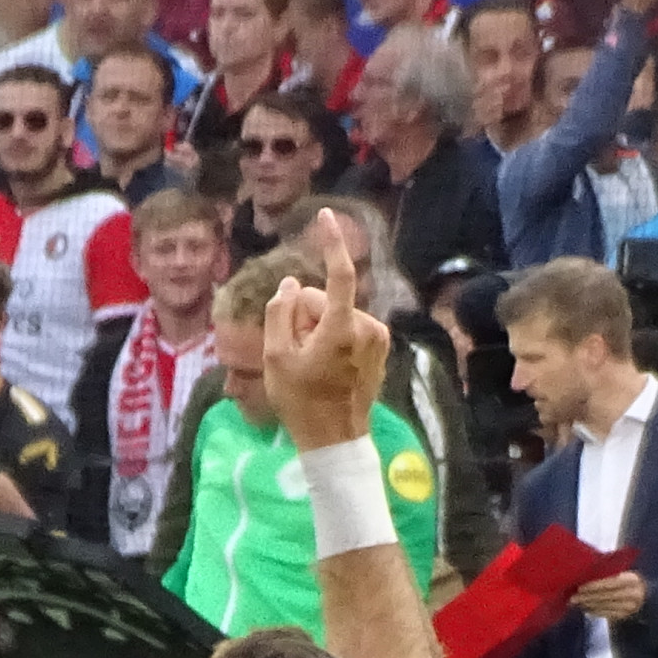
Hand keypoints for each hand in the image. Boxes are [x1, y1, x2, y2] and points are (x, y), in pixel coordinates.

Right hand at [264, 211, 391, 449]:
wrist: (335, 442)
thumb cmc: (302, 402)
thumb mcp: (277, 358)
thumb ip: (280, 312)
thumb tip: (291, 284)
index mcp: (342, 327)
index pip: (339, 274)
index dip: (332, 242)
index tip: (327, 216)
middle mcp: (367, 326)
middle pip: (325, 301)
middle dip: (306, 317)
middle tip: (295, 353)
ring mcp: (377, 337)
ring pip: (336, 314)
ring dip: (319, 329)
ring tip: (311, 364)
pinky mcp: (380, 347)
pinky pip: (349, 328)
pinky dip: (333, 338)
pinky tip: (327, 366)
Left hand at [569, 571, 647, 620]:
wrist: (646, 596)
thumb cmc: (628, 580)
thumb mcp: (624, 573)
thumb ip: (610, 572)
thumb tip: (587, 572)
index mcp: (632, 579)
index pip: (611, 583)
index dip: (595, 585)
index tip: (580, 587)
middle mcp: (632, 594)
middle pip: (606, 596)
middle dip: (587, 597)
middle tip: (573, 597)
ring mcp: (629, 607)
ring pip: (604, 606)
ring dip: (588, 604)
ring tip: (576, 602)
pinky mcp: (624, 616)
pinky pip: (606, 614)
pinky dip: (594, 611)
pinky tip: (584, 607)